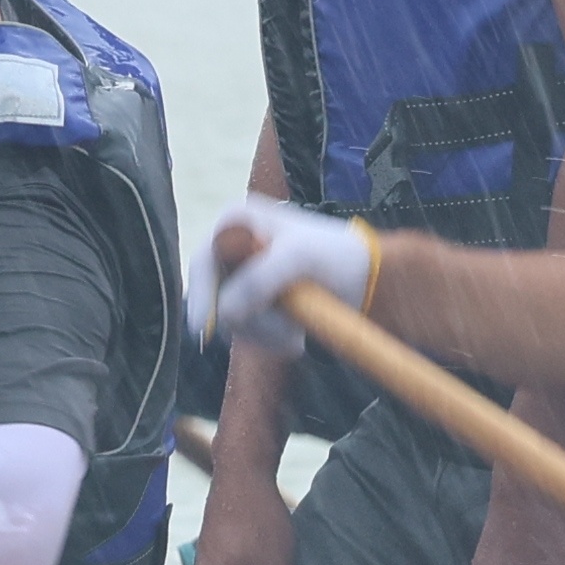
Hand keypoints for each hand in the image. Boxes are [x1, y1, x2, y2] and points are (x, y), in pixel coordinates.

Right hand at [191, 195, 369, 345]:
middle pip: (213, 298)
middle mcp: (232, 252)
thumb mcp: (299, 257)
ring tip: (298, 328)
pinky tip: (295, 335)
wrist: (363, 276)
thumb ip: (260, 278)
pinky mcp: (253, 307)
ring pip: (230, 323)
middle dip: (249, 320)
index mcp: (236, 224)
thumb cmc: (334, 253)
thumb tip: (224, 311)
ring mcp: (241, 281)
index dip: (201, 294)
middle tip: (286, 330)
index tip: (204, 328)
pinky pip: (246, 335)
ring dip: (265, 333)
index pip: (203, 261)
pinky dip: (270, 340)